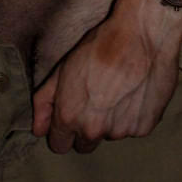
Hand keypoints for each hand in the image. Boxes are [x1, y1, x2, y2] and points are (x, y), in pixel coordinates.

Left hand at [31, 0, 181, 154]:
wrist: (141, 36)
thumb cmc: (100, 46)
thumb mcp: (63, 67)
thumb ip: (45, 101)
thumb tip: (38, 129)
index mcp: (69, 117)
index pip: (59, 145)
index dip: (63, 130)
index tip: (71, 114)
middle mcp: (93, 130)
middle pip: (85, 144)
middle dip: (86, 128)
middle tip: (96, 98)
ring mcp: (120, 132)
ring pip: (110, 134)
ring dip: (111, 120)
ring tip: (118, 89)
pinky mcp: (143, 128)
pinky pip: (132, 129)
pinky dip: (132, 116)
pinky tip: (134, 91)